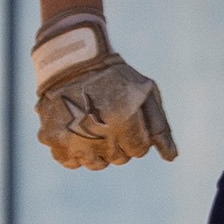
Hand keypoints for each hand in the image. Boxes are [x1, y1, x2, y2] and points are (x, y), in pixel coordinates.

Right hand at [31, 9, 177, 168]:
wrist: (73, 60)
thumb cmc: (116, 77)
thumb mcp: (146, 94)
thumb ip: (160, 128)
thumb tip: (171, 157)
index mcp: (122, 120)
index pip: (138, 149)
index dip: (137, 133)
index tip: (130, 117)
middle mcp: (96, 134)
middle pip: (118, 158)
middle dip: (121, 141)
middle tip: (113, 118)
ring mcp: (71, 139)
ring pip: (95, 163)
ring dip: (99, 149)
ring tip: (96, 125)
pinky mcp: (51, 139)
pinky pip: (70, 161)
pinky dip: (76, 151)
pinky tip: (78, 131)